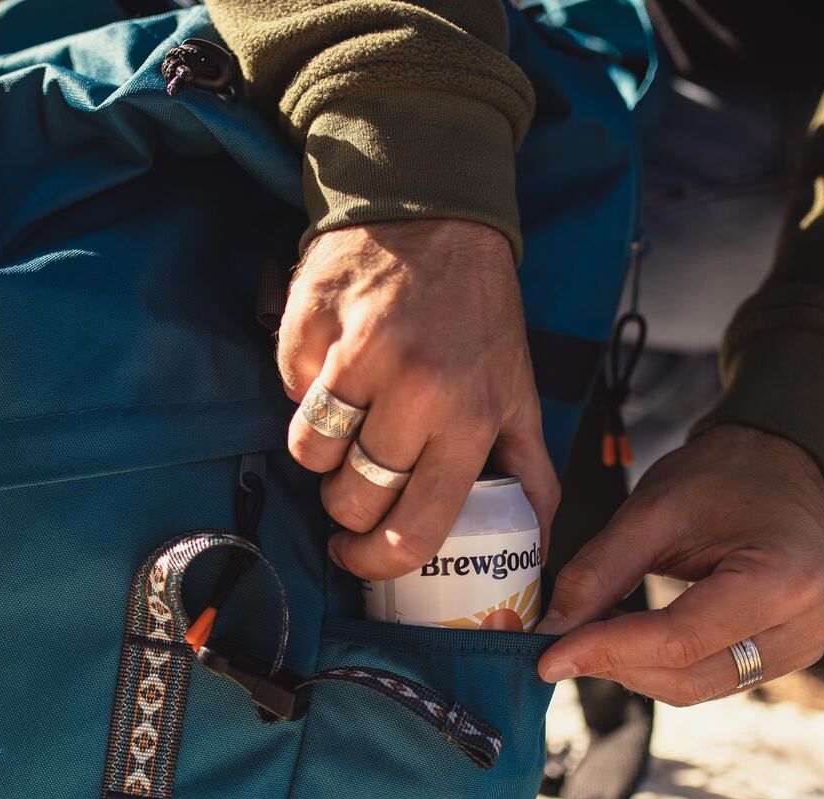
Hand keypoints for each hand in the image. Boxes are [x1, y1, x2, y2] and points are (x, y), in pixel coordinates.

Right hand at [279, 218, 559, 579]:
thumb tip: (534, 551)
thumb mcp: (518, 393)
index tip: (358, 558)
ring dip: (323, 446)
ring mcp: (360, 354)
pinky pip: (289, 393)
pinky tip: (334, 362)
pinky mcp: (313, 324)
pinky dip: (304, 388)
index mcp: (471, 419)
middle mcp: (418, 390)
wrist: (433, 211)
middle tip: (358, 474)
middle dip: (346, 501)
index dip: (377, 562)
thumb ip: (527, 474)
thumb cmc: (476, 315)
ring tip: (349, 412)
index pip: (415, 529)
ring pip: (310, 453)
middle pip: (350, 499)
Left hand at [536, 426, 823, 703]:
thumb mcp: (651, 511)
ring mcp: (798, 646)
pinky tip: (625, 633)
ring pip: (693, 686)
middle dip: (613, 663)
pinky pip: (706, 678)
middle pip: (687, 676)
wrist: (776, 467)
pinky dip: (655, 664)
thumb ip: (597, 573)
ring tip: (593, 628)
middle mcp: (804, 623)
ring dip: (631, 667)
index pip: (680, 640)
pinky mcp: (780, 656)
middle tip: (559, 641)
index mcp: (782, 578)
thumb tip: (552, 630)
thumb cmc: (723, 477)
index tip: (548, 656)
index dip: (606, 652)